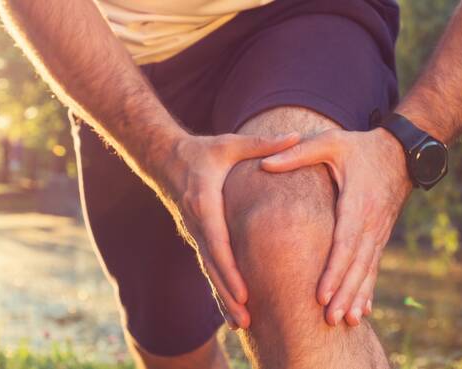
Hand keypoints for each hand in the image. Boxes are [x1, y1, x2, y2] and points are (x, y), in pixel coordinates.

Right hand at [158, 132, 299, 328]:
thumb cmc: (201, 151)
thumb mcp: (230, 143)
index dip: (230, 269)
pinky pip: (208, 265)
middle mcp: (197, 223)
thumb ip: (263, 143)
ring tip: (242, 324)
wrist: (164, 158)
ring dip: (223, 298)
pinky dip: (218, 287)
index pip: (217, 241)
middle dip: (228, 294)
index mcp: (205, 202)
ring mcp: (194, 232)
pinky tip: (231, 307)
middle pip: (212, 265)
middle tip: (246, 321)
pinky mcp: (196, 236)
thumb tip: (297, 136)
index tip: (244, 292)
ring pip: (209, 270)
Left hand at [260, 128, 411, 326]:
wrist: (399, 152)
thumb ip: (298, 153)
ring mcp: (378, 231)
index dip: (333, 270)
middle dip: (343, 293)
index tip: (320, 293)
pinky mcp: (379, 235)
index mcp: (357, 203)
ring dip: (356, 296)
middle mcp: (371, 222)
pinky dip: (368, 288)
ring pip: (367, 270)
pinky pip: (373, 266)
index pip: (345, 243)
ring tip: (345, 321)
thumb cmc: (359, 147)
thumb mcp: (329, 142)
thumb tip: (264, 164)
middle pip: (357, 264)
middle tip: (330, 319)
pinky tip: (362, 309)